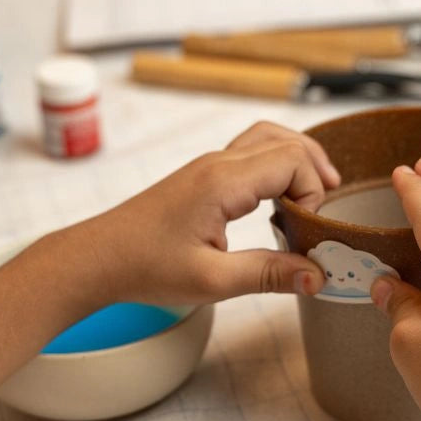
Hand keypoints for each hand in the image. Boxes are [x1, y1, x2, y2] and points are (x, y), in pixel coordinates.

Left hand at [86, 121, 339, 304]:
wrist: (98, 258)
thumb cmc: (143, 267)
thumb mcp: (212, 281)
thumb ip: (267, 275)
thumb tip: (317, 276)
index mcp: (222, 182)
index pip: (292, 161)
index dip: (312, 192)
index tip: (305, 230)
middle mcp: (217, 165)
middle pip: (286, 142)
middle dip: (314, 171)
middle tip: (323, 210)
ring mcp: (207, 167)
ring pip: (267, 139)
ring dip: (296, 161)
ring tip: (313, 195)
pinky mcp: (200, 178)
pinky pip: (249, 154)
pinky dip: (274, 166)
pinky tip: (277, 200)